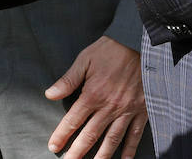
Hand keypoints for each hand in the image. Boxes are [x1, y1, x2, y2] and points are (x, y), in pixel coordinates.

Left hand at [45, 37, 148, 158]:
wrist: (138, 43)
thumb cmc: (109, 50)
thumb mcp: (84, 60)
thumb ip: (68, 80)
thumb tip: (49, 94)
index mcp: (93, 94)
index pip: (73, 120)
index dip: (62, 135)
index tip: (53, 146)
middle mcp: (109, 107)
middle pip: (90, 135)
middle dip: (77, 152)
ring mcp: (127, 110)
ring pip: (112, 140)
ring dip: (102, 156)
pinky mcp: (141, 110)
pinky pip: (134, 134)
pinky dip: (129, 149)